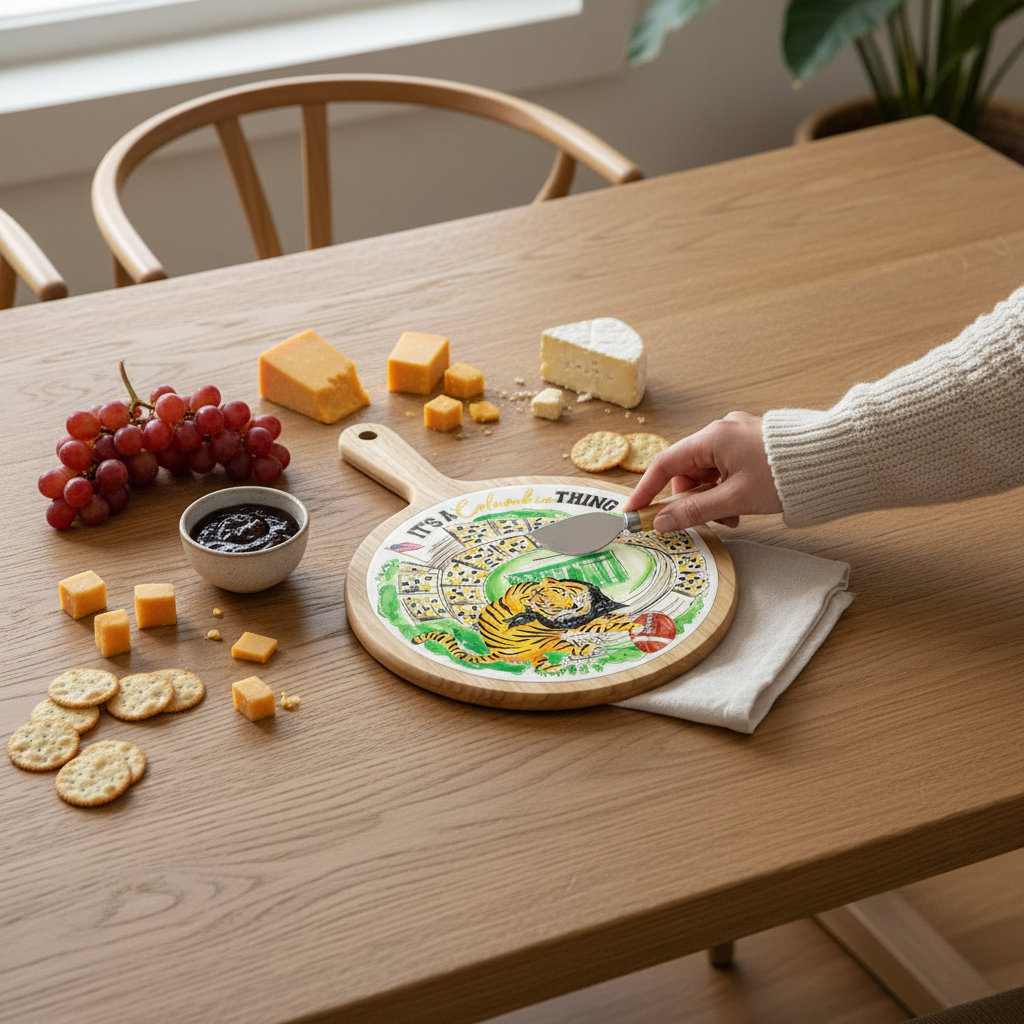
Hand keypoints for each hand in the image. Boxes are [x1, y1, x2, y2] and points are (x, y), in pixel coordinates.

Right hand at [623, 412, 780, 529]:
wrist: (832, 460)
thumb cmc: (785, 476)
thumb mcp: (735, 500)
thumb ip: (694, 511)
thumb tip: (662, 522)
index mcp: (713, 437)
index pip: (665, 464)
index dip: (647, 489)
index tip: (634, 510)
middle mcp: (721, 430)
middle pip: (687, 470)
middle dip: (692, 499)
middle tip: (709, 521)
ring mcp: (736, 435)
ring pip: (707, 472)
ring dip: (712, 497)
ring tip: (734, 516)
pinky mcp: (750, 443)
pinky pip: (724, 468)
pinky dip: (725, 489)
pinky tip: (741, 505)